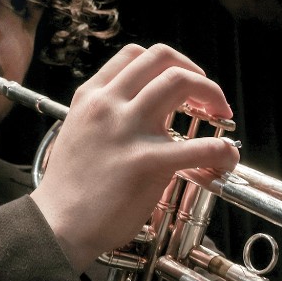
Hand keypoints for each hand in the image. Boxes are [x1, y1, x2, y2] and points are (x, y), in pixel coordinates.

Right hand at [31, 43, 239, 271]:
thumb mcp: (81, 132)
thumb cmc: (71, 189)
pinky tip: (225, 159)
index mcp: (92, 96)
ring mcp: (128, 129)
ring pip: (181, 82)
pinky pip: (201, 146)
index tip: (185, 82)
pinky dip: (223, 150)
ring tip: (221, 115)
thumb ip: (111, 116)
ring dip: (213, 94)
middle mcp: (109, 104)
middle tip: (210, 98)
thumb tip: (154, 117)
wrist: (56, 225)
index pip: (136, 55)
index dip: (170, 64)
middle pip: (163, 59)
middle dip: (196, 74)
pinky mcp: (147, 161)